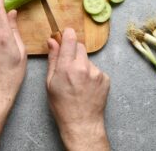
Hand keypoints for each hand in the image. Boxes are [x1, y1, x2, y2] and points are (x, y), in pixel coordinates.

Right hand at [46, 28, 109, 150]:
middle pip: (80, 47)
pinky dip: (90, 74)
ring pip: (87, 59)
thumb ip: (53, 59)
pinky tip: (86, 86)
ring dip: (82, 64)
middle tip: (68, 65)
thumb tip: (52, 41)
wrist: (82, 123)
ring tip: (77, 81)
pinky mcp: (105, 78)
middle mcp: (83, 67)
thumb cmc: (62, 106)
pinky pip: (95, 69)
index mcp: (67, 67)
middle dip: (73, 51)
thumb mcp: (50, 82)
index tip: (66, 33)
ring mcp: (96, 72)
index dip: (68, 34)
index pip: (70, 40)